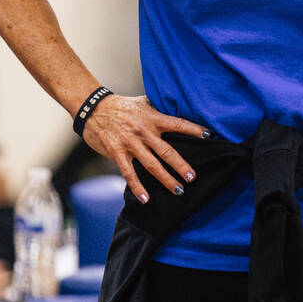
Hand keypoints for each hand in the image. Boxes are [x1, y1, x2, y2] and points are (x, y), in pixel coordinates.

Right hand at [82, 94, 207, 202]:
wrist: (93, 108)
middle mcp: (143, 131)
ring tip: (178, 190)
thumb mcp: (142, 103)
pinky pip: (129, 173)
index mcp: (152, 118)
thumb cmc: (121, 106)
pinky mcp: (117, 153)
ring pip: (151, 165)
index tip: (209, 136)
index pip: (177, 124)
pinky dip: (138, 187)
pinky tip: (146, 198)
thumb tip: (176, 112)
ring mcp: (130, 143)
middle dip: (181, 165)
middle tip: (193, 177)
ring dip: (165, 179)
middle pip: (167, 151)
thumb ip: (158, 110)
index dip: (194, 129)